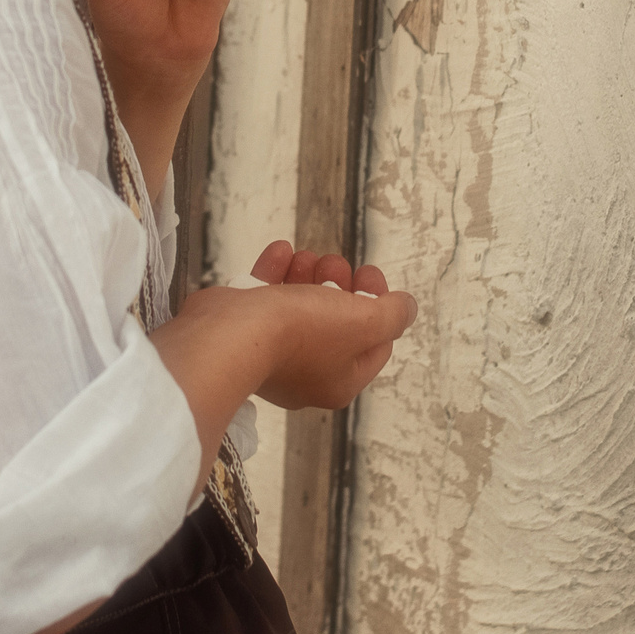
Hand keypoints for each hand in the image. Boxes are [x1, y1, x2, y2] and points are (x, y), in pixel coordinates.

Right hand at [237, 241, 410, 409]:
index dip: (378, 303)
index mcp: (339, 381)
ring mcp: (270, 356)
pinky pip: (264, 299)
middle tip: (333, 264)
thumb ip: (393, 314)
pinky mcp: (242, 335)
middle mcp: (305, 375)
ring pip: (298, 308)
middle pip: (336, 322)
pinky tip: (280, 252)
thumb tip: (406, 308)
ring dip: (307, 275)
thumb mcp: (364, 321)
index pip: (375, 343)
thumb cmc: (299, 333)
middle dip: (338, 284)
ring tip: (306, 256)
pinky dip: (274, 272)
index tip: (368, 273)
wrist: (228, 335)